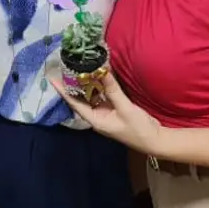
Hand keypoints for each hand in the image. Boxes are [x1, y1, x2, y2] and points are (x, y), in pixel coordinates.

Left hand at [51, 73, 165, 155]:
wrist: (155, 140)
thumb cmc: (138, 128)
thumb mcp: (125, 108)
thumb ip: (112, 90)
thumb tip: (101, 71)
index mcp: (96, 120)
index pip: (75, 104)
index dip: (64, 91)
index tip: (53, 79)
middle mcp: (97, 116)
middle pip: (82, 99)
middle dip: (75, 84)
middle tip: (67, 67)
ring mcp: (106, 113)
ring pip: (92, 96)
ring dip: (88, 84)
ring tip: (80, 68)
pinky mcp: (114, 110)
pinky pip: (103, 96)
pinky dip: (100, 87)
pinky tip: (98, 76)